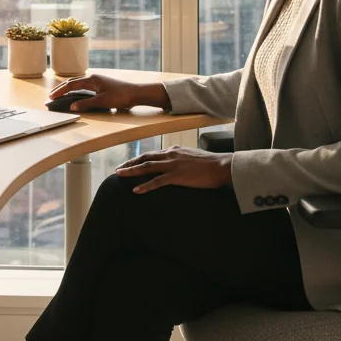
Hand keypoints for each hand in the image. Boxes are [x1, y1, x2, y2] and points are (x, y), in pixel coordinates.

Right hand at [47, 74, 170, 111]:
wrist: (137, 93)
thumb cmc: (121, 96)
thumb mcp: (102, 102)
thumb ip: (86, 104)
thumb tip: (72, 106)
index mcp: (92, 79)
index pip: (71, 85)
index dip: (60, 91)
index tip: (51, 97)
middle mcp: (94, 78)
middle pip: (73, 82)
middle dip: (61, 89)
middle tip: (51, 96)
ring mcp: (98, 81)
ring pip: (79, 83)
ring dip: (69, 89)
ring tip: (60, 95)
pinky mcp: (102, 86)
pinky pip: (85, 87)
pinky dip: (77, 90)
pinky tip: (76, 95)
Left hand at [115, 146, 232, 192]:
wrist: (222, 166)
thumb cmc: (212, 164)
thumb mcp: (194, 157)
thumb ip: (183, 159)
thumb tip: (180, 165)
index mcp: (175, 150)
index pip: (153, 153)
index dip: (140, 158)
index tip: (131, 163)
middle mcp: (171, 155)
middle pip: (145, 158)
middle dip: (130, 163)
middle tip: (119, 169)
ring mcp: (172, 165)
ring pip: (146, 167)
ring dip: (131, 171)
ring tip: (119, 175)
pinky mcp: (176, 176)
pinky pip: (156, 181)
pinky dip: (145, 186)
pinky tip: (136, 190)